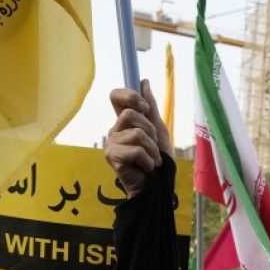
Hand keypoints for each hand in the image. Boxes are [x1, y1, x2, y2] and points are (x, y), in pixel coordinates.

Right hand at [104, 80, 172, 198]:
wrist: (157, 188)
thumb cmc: (158, 162)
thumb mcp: (158, 131)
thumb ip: (150, 108)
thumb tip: (144, 81)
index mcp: (124, 122)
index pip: (116, 96)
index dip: (129, 95)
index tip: (144, 107)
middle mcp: (115, 130)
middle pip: (130, 114)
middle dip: (150, 130)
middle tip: (153, 147)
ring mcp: (111, 144)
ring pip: (137, 133)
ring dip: (152, 149)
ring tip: (152, 161)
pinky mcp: (112, 157)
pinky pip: (136, 150)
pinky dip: (148, 161)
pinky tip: (146, 168)